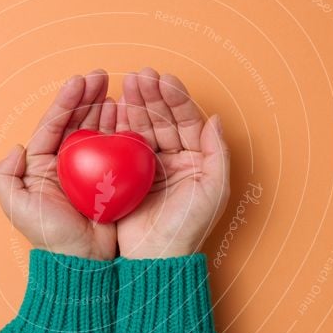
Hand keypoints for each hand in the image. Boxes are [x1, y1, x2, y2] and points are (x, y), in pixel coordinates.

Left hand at [0, 69, 117, 260]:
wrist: (82, 260)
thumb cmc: (49, 235)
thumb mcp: (16, 207)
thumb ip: (5, 176)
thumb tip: (16, 147)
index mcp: (42, 164)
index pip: (54, 124)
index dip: (66, 101)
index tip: (79, 81)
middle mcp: (65, 163)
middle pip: (77, 121)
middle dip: (88, 96)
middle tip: (102, 75)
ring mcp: (90, 169)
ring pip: (98, 130)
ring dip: (106, 108)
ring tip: (116, 90)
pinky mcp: (112, 178)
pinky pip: (117, 149)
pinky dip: (123, 130)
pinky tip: (129, 115)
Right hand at [115, 68, 230, 258]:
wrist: (156, 256)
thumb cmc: (188, 227)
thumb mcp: (214, 190)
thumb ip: (218, 153)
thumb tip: (216, 118)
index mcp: (196, 158)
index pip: (187, 120)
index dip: (175, 99)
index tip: (163, 79)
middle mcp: (174, 157)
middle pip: (163, 118)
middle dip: (151, 96)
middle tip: (139, 76)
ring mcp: (149, 165)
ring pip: (142, 126)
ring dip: (135, 105)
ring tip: (126, 85)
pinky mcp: (127, 175)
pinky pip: (123, 144)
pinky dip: (119, 125)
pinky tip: (114, 108)